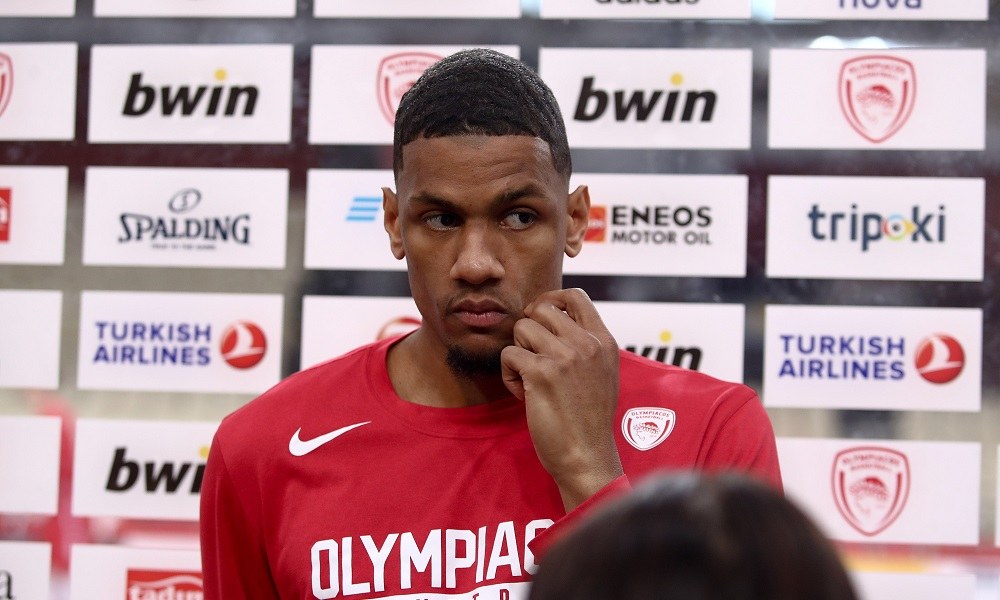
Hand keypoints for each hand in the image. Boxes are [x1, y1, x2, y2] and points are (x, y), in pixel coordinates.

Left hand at [500, 288, 622, 511]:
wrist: (587, 457)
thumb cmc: (589, 420)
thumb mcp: (602, 374)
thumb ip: (586, 346)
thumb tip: (557, 320)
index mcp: (604, 341)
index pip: (575, 296)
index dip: (550, 300)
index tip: (540, 318)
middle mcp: (586, 343)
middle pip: (541, 308)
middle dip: (529, 331)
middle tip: (533, 357)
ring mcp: (564, 356)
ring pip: (521, 329)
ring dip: (518, 353)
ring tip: (530, 379)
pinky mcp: (541, 372)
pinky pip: (508, 354)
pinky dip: (509, 374)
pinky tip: (524, 393)